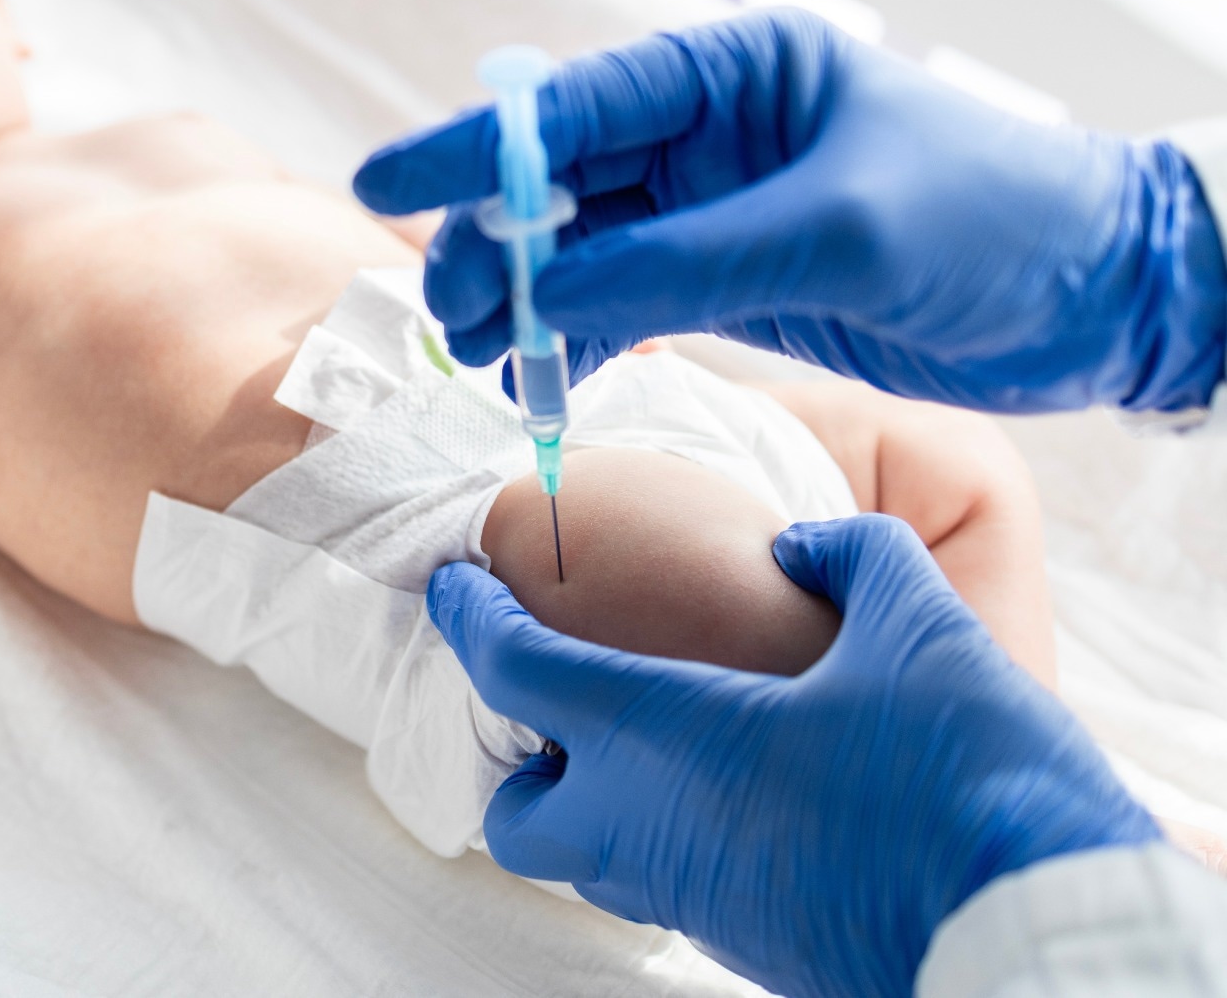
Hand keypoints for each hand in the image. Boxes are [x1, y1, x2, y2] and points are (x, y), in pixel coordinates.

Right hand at [353, 9, 1226, 412]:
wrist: (1096, 295)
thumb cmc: (989, 221)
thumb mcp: (833, 232)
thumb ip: (681, 261)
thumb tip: (542, 292)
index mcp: (734, 76)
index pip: (575, 107)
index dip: (475, 149)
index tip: (388, 187)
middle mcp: (712, 137)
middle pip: (562, 184)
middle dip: (493, 244)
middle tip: (445, 313)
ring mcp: (717, 213)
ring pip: (584, 252)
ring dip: (525, 302)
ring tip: (479, 359)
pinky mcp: (734, 282)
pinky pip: (628, 304)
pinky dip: (581, 339)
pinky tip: (544, 376)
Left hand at [429, 514, 1160, 997]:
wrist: (1037, 940)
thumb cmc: (966, 777)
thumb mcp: (921, 626)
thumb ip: (851, 557)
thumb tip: (799, 545)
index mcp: (661, 736)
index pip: (514, 670)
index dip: (473, 617)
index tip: (454, 583)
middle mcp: (651, 829)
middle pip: (520, 811)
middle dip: (520, 756)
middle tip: (571, 696)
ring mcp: (698, 903)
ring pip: (595, 859)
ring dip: (601, 798)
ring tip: (667, 734)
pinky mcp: (753, 946)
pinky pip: (671, 888)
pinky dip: (674, 836)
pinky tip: (750, 791)